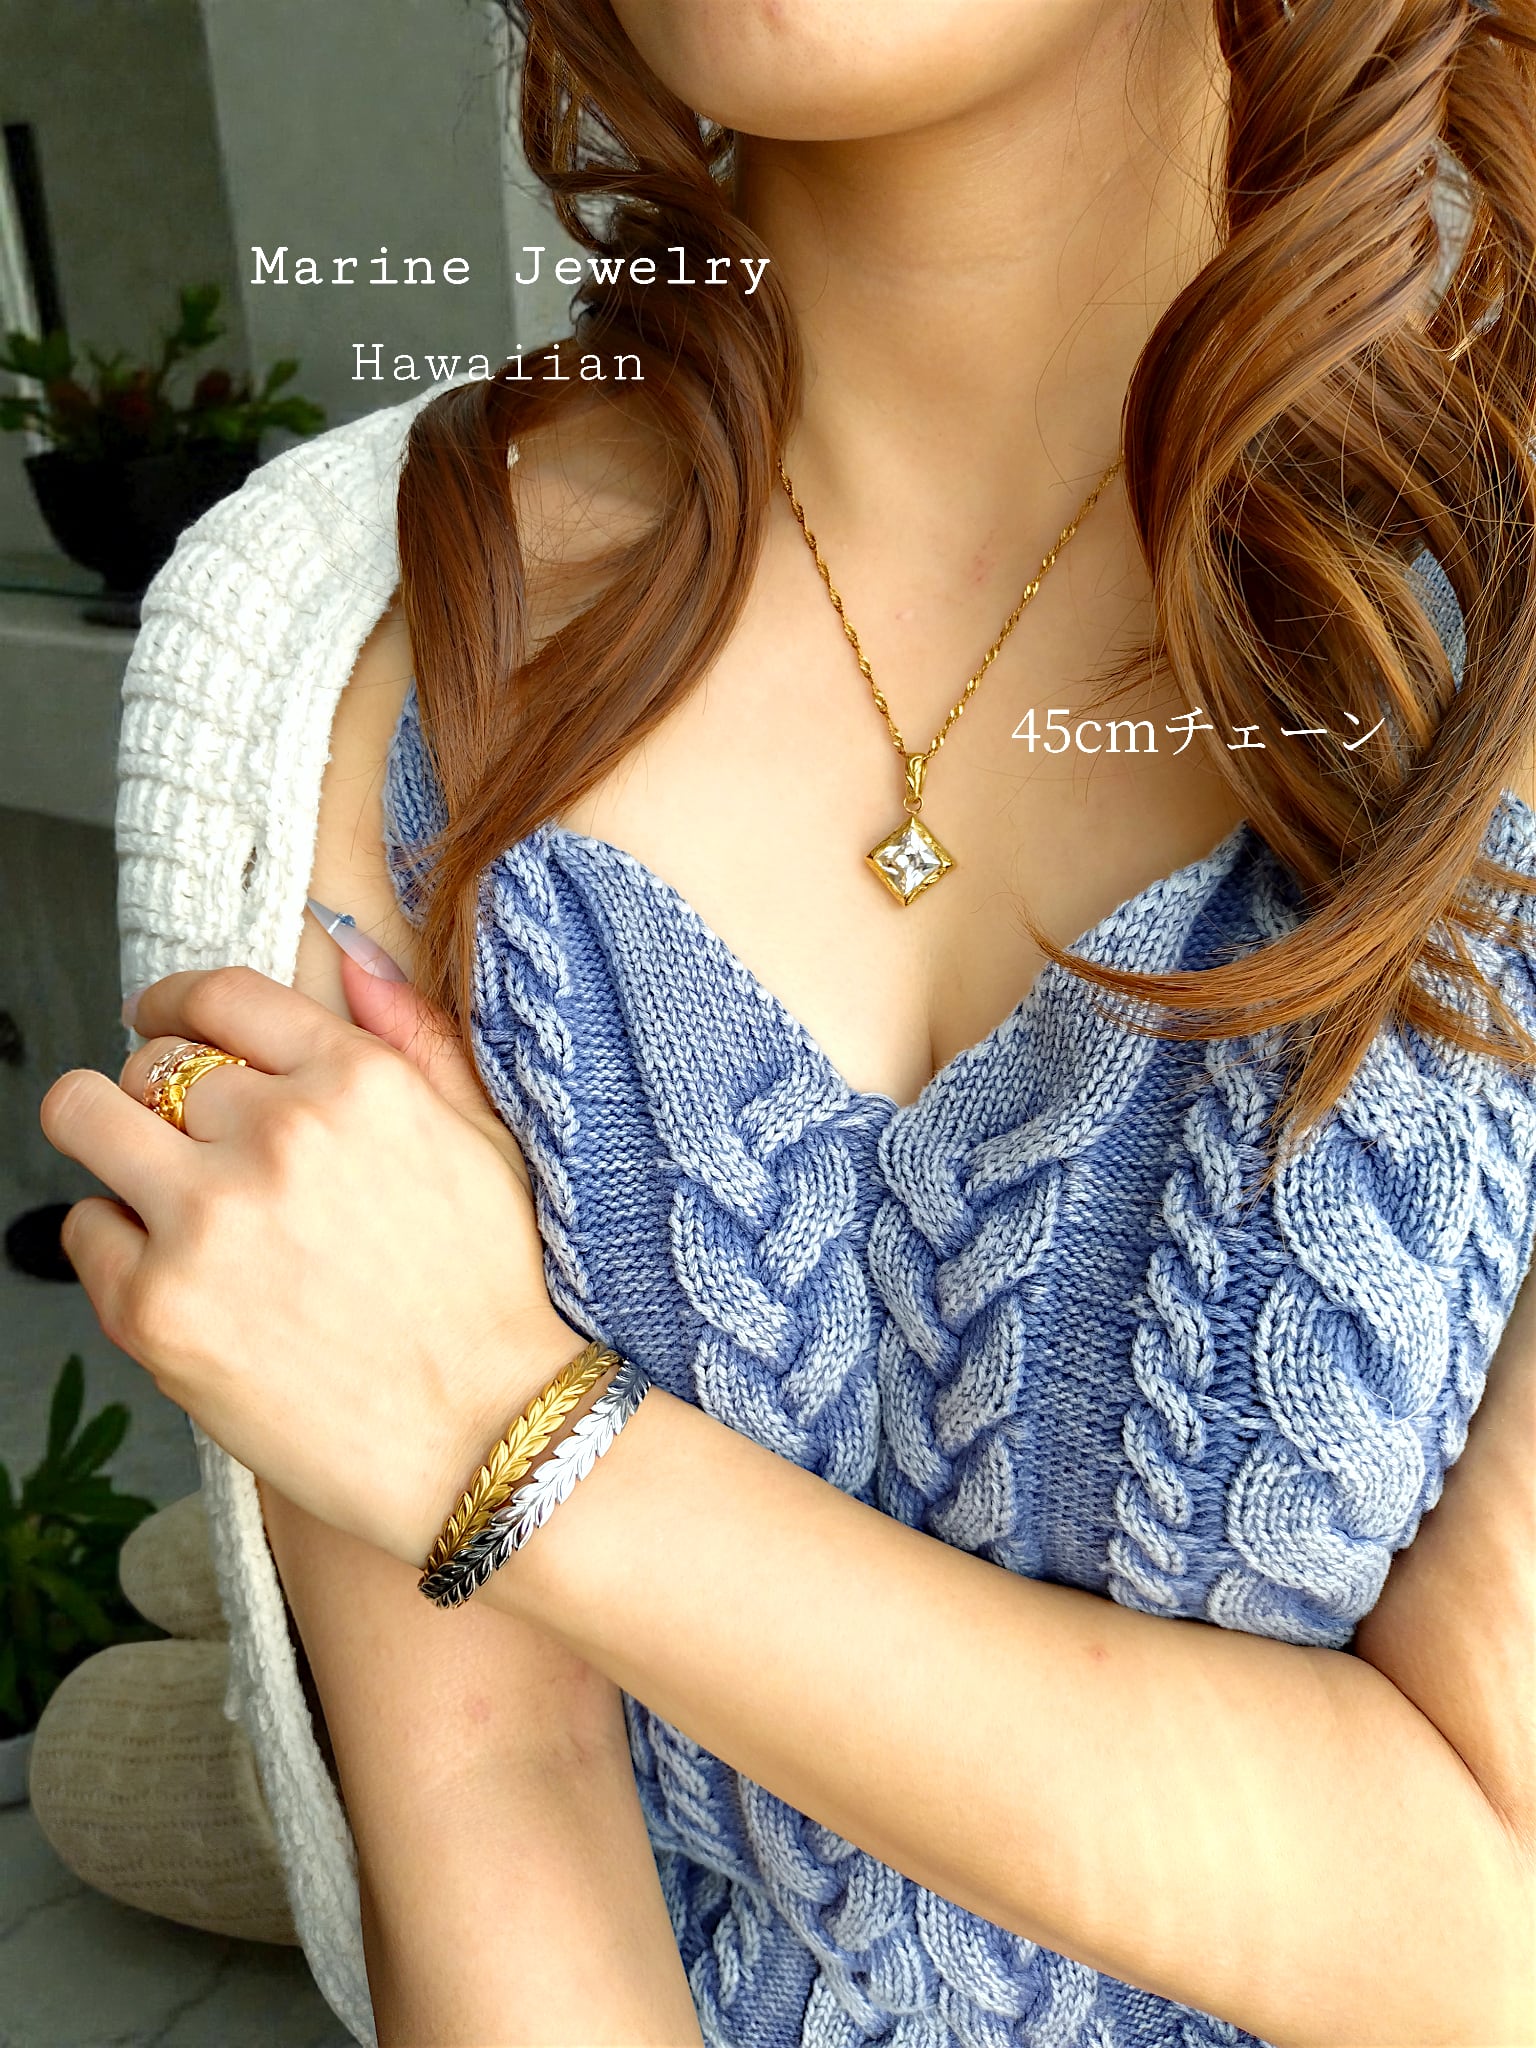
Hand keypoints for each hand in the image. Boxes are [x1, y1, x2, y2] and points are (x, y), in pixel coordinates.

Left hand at [38, 955, 583, 1565]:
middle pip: (147, 1062)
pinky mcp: (157, 1308)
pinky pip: (82, 1230)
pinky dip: (115, 1245)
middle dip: (157, 1094)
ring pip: (83, 1118)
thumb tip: (349, 959)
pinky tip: (180, 1276)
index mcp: (357, 1083)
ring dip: (107, 1143)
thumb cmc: (492, 1295)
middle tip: (185, 1145)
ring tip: (150, 1190)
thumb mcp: (481, 1141)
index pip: (220, 995)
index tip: (161, 1021)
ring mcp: (208, 1221)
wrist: (486, 1439)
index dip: (176, 1004)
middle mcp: (277, 1136)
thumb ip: (412, 1037)